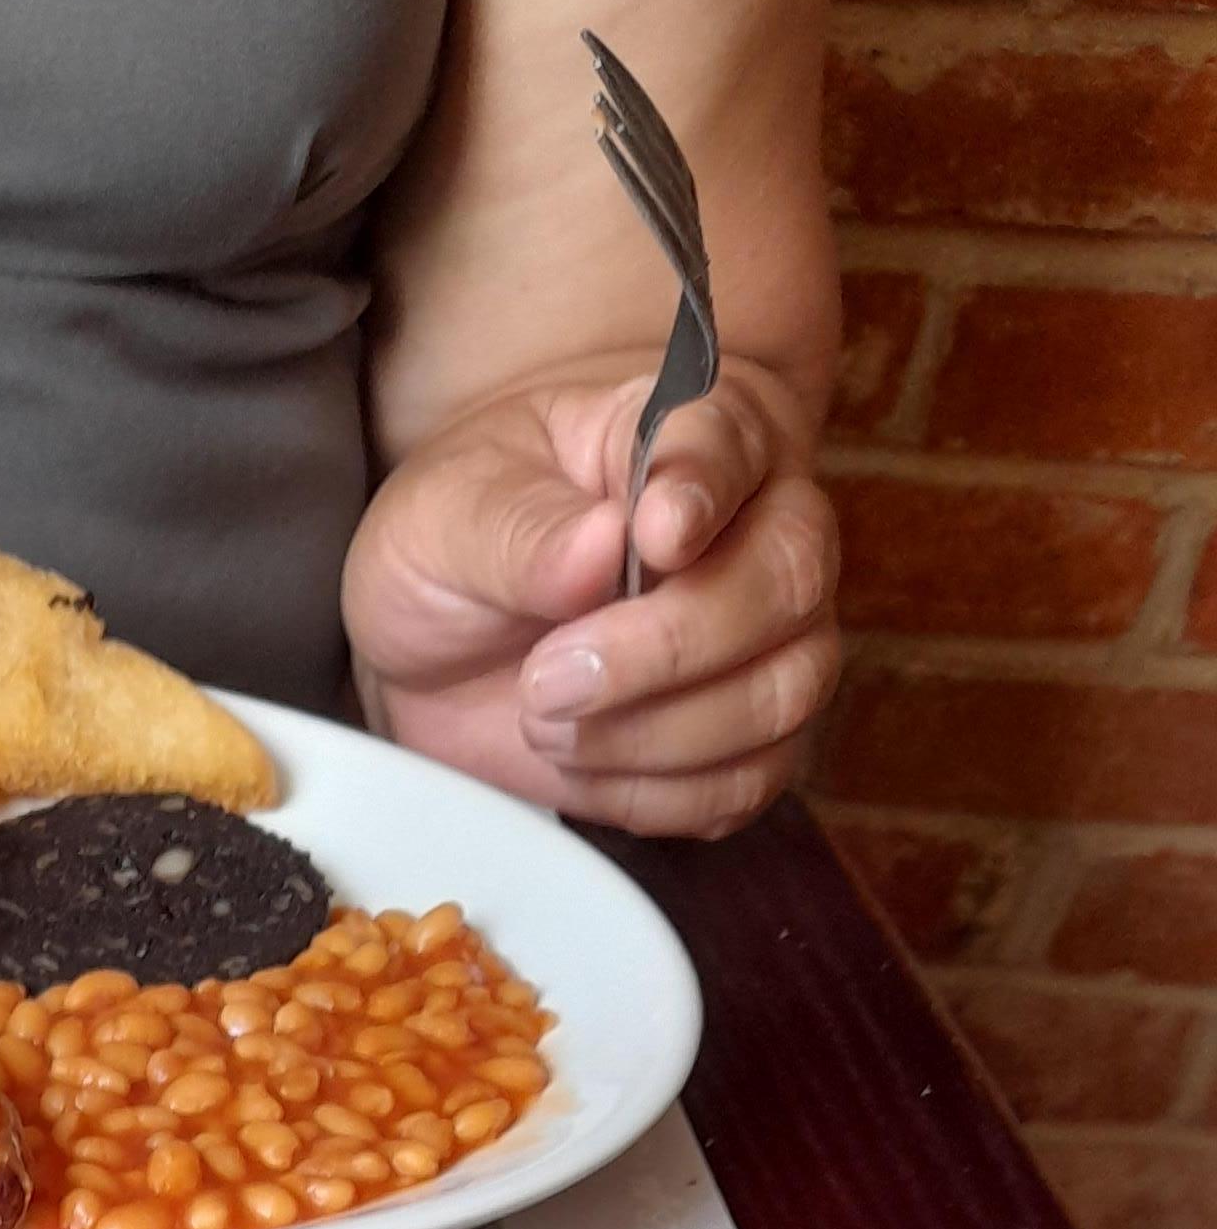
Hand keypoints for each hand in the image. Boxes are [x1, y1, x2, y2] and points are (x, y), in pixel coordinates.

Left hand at [341, 361, 840, 838]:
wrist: (438, 649)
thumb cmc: (457, 549)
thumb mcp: (446, 519)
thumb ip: (518, 530)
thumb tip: (600, 548)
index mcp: (685, 436)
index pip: (731, 445)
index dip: (704, 492)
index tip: (656, 532)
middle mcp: (755, 528)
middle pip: (788, 581)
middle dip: (669, 648)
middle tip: (549, 677)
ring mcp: (767, 639)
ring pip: (783, 694)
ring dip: (654, 735)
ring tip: (544, 723)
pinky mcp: (746, 741)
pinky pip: (744, 783)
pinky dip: (653, 793)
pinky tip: (580, 767)